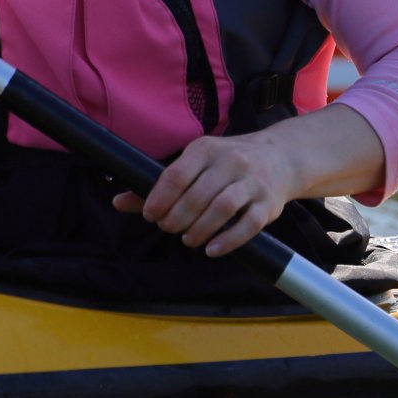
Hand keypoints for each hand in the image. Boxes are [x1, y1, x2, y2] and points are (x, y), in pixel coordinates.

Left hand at [113, 132, 298, 255]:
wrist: (280, 158)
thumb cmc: (227, 164)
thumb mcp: (194, 164)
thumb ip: (159, 185)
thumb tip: (118, 202)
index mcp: (206, 148)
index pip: (176, 175)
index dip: (159, 199)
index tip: (151, 215)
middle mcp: (231, 161)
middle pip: (197, 196)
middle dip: (177, 218)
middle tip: (169, 229)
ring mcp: (252, 182)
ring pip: (222, 209)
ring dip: (200, 230)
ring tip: (188, 239)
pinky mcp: (268, 204)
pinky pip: (248, 224)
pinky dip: (228, 241)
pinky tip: (212, 249)